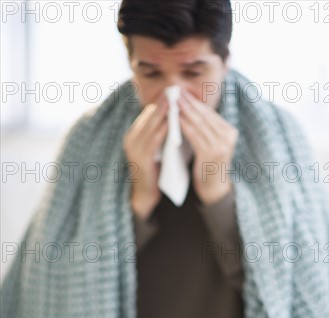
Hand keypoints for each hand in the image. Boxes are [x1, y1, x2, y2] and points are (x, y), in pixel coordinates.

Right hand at [123, 94, 168, 217]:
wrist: (145, 195)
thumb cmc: (156, 171)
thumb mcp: (158, 149)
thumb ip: (162, 134)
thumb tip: (175, 117)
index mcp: (134, 135)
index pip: (148, 113)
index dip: (161, 103)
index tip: (175, 91)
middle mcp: (131, 139)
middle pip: (149, 116)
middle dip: (163, 103)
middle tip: (175, 90)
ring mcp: (134, 148)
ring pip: (151, 126)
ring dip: (164, 113)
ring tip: (176, 101)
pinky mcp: (140, 158)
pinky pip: (154, 140)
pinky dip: (164, 129)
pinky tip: (174, 122)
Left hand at [178, 90, 238, 204]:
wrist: (213, 189)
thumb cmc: (208, 165)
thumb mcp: (211, 144)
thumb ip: (206, 129)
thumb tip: (191, 107)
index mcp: (230, 132)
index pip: (209, 113)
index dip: (195, 102)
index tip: (182, 92)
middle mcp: (228, 137)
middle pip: (204, 116)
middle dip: (188, 103)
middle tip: (175, 91)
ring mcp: (221, 146)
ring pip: (198, 124)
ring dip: (184, 111)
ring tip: (173, 102)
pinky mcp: (211, 154)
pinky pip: (194, 136)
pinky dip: (183, 126)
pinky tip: (175, 119)